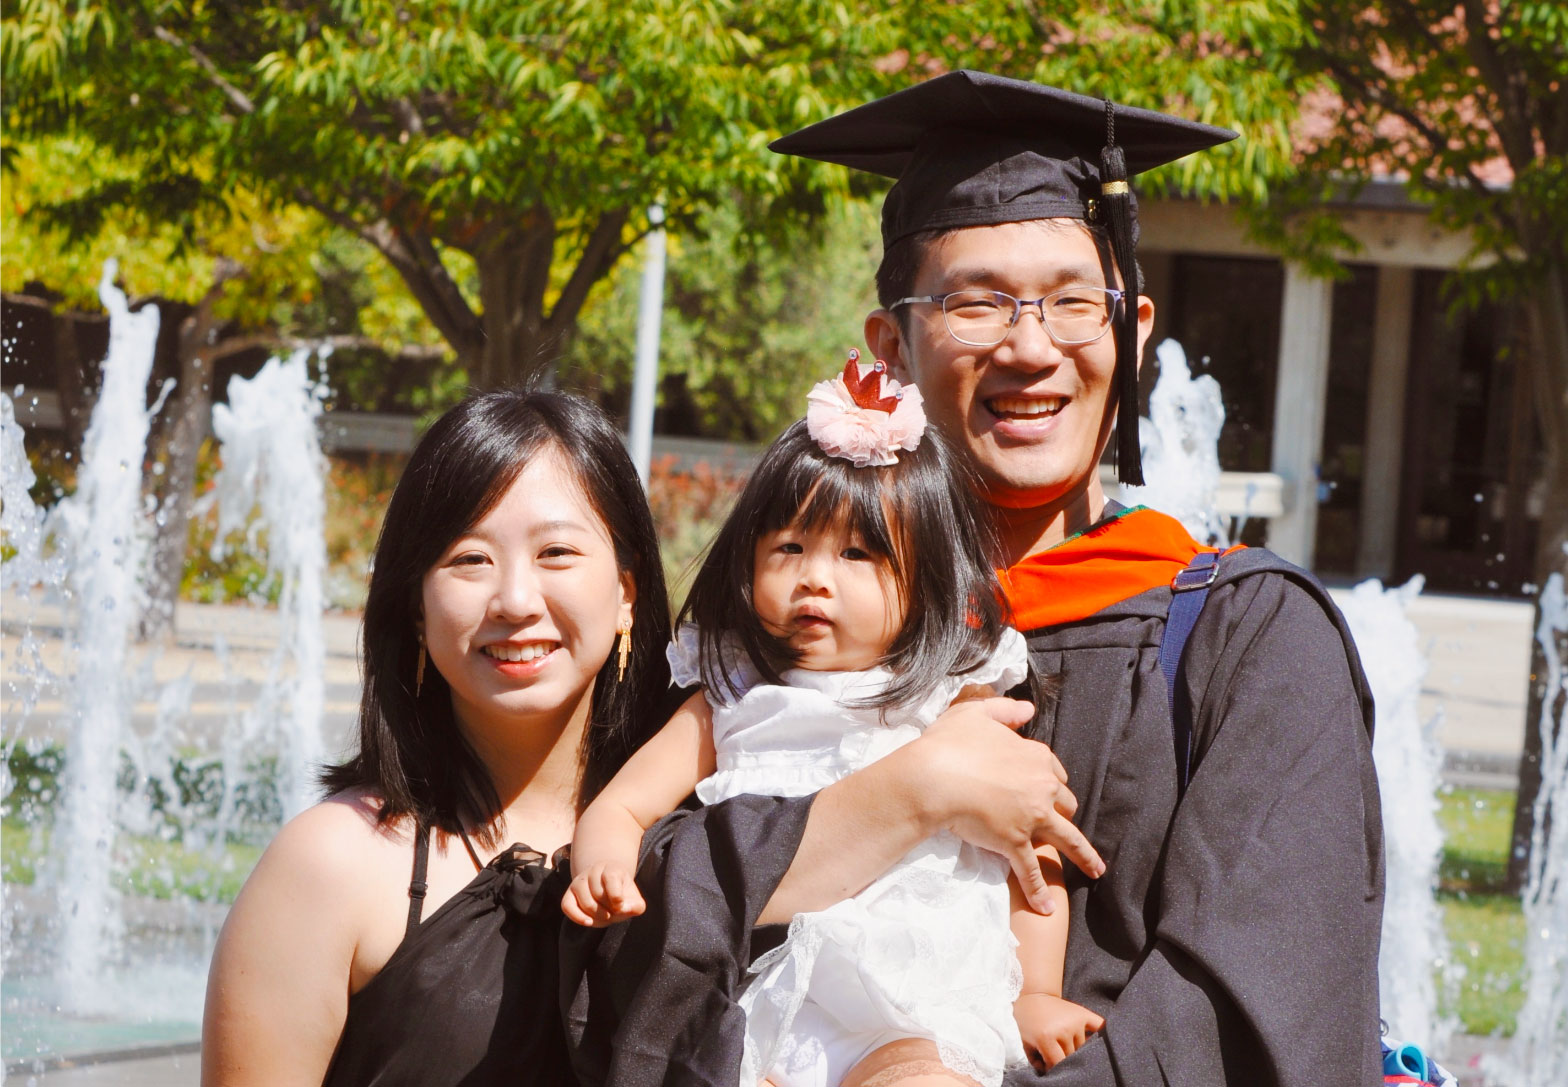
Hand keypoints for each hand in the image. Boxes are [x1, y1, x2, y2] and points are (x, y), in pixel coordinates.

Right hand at [561, 861, 645, 927]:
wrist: (606, 890)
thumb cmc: (621, 895)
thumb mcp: (634, 899)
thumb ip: (636, 906)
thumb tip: (622, 909)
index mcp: (611, 868)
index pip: (611, 877)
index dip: (616, 895)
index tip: (620, 904)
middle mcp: (592, 871)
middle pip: (598, 894)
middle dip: (609, 909)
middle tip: (614, 912)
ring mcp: (579, 882)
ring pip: (585, 902)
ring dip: (597, 916)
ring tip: (605, 916)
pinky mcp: (568, 894)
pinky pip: (567, 906)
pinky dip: (577, 917)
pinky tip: (589, 922)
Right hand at [911, 697, 1104, 912]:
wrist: (933, 777)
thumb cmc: (949, 743)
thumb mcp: (976, 713)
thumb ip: (1005, 710)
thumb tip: (1028, 708)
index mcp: (1035, 756)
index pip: (1053, 771)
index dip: (1049, 781)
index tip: (1045, 788)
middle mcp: (1041, 787)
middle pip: (1064, 804)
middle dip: (1064, 813)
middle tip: (1058, 824)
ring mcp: (1031, 818)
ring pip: (1066, 839)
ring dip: (1084, 856)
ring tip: (1096, 870)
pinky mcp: (1015, 843)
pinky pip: (1032, 871)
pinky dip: (1040, 891)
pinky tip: (1046, 908)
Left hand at [1013, 993, 1103, 1070]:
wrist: (1033, 995)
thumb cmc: (1026, 1022)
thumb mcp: (1025, 1043)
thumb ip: (1037, 1063)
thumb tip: (1051, 1073)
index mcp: (1046, 1037)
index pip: (1058, 1063)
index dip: (1053, 1068)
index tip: (1050, 1066)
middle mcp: (1063, 1029)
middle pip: (1071, 1056)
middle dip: (1064, 1058)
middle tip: (1057, 1052)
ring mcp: (1075, 1021)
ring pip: (1083, 1047)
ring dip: (1076, 1048)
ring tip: (1066, 1043)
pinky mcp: (1083, 1013)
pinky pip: (1100, 1026)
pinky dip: (1102, 1035)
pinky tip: (1098, 1041)